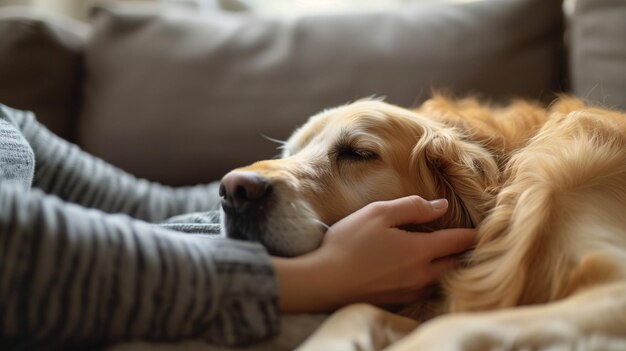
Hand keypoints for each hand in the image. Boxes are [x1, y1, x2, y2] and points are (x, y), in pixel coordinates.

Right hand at [273, 196, 476, 311]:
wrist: (324, 282)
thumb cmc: (349, 243)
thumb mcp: (378, 213)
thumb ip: (413, 207)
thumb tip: (441, 206)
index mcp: (420, 251)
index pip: (459, 241)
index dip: (472, 233)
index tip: (481, 229)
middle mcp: (422, 275)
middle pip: (455, 264)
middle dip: (463, 252)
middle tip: (466, 241)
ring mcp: (411, 291)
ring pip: (440, 278)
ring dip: (446, 266)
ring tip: (444, 253)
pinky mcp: (398, 302)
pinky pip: (424, 288)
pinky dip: (429, 277)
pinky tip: (417, 269)